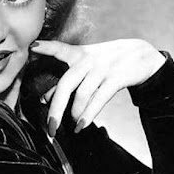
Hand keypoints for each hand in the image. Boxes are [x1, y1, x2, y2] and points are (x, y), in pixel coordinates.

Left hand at [29, 39, 165, 136]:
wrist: (143, 55)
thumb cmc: (108, 62)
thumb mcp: (88, 65)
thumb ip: (68, 80)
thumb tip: (45, 99)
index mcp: (79, 54)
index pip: (59, 48)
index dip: (45, 48)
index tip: (31, 47)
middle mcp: (88, 60)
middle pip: (66, 84)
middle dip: (55, 108)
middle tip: (50, 126)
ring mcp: (103, 68)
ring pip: (82, 94)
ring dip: (75, 113)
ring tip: (71, 125)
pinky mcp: (117, 78)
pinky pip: (100, 98)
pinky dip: (89, 114)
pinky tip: (82, 125)